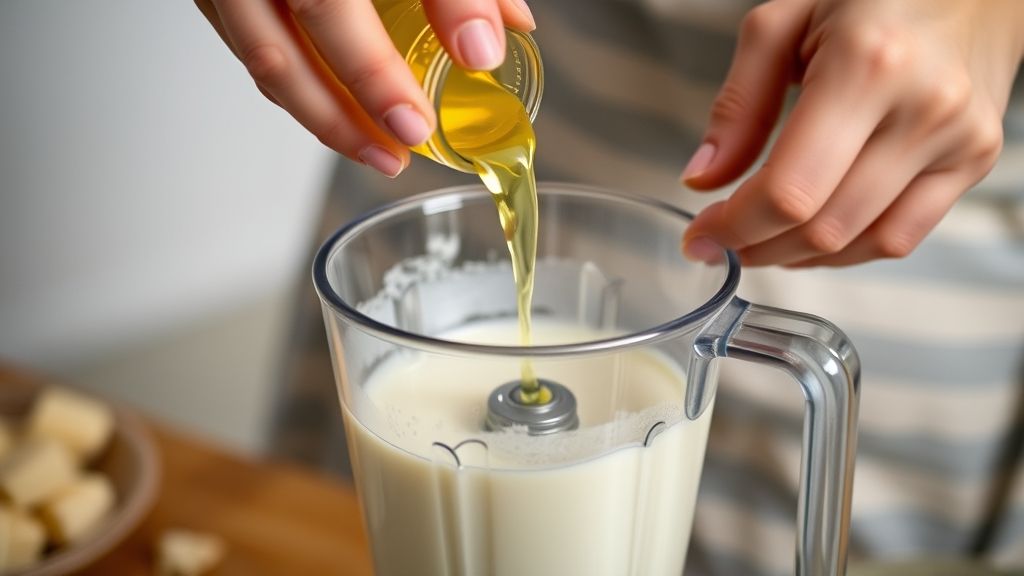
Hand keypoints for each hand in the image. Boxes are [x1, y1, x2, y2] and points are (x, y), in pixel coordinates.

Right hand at [194, 0, 535, 177]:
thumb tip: (501, 34)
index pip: (335, 5)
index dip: (378, 71)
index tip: (423, 115)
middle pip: (289, 45)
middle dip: (350, 109)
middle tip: (402, 147)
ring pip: (262, 57)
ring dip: (320, 115)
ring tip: (377, 152)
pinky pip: (246, 45)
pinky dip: (293, 87)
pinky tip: (336, 113)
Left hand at [681, 0, 1023, 266]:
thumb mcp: (782, 24)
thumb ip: (738, 105)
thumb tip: (704, 179)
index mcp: (866, 66)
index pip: (789, 190)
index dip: (735, 226)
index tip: (702, 235)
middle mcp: (922, 108)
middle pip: (823, 226)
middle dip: (758, 246)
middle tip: (723, 240)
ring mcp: (957, 140)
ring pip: (861, 243)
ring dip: (797, 256)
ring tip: (762, 239)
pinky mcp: (974, 161)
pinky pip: (901, 237)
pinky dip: (847, 250)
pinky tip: (810, 236)